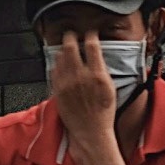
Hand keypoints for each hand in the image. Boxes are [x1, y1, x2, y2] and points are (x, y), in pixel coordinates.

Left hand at [47, 26, 118, 154]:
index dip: (91, 35)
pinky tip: (60, 64)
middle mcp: (80, 76)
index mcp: (96, 75)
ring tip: (66, 48)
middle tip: (71, 34)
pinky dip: (57, 64)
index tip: (90, 33)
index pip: (92, 45)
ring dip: (63, 50)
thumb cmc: (103, 112)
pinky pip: (53, 70)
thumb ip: (103, 70)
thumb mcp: (111, 88)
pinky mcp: (58, 90)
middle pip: (71, 46)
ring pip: (60, 57)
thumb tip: (99, 56)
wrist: (91, 131)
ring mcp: (67, 83)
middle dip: (70, 36)